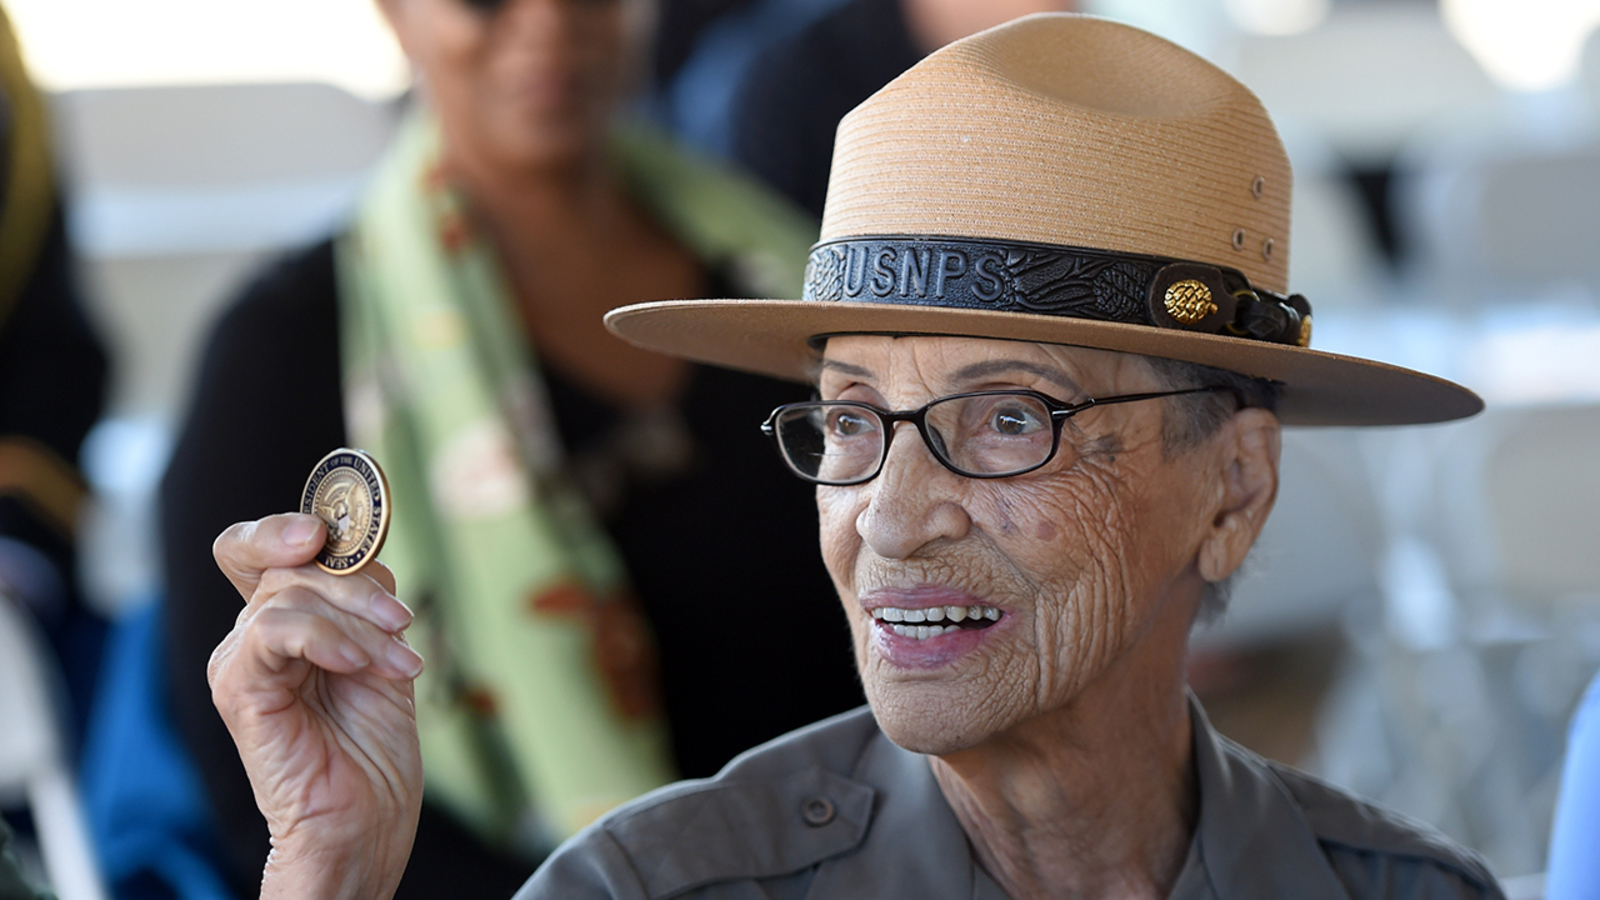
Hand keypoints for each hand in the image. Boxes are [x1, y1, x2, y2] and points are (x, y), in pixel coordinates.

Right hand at [207, 513, 423, 899]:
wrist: (363, 822)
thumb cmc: (372, 748)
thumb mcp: (383, 654)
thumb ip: (367, 602)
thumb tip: (366, 553)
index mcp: (286, 622)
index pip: (264, 546)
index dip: (290, 523)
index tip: (336, 526)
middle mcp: (254, 635)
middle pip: (289, 562)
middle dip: (355, 581)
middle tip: (398, 619)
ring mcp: (240, 660)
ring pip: (292, 593)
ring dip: (361, 623)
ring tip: (399, 664)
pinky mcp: (238, 688)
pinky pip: (274, 631)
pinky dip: (325, 637)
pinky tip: (359, 664)